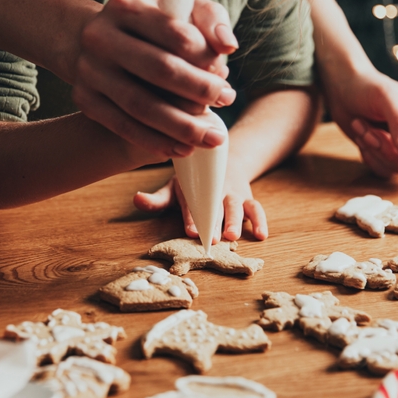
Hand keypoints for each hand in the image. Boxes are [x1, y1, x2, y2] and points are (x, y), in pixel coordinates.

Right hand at [72, 0, 238, 158]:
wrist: (92, 44)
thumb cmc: (150, 28)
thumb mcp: (178, 10)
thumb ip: (210, 19)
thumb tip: (227, 46)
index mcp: (127, 6)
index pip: (177, 33)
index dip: (207, 59)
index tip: (224, 77)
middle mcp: (100, 36)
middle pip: (159, 69)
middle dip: (199, 91)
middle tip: (226, 104)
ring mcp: (89, 70)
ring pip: (140, 104)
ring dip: (181, 126)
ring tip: (212, 138)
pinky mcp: (84, 99)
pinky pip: (123, 126)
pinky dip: (155, 141)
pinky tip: (181, 149)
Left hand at [133, 169, 268, 241]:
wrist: (223, 158)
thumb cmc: (192, 180)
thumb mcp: (174, 186)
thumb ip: (157, 199)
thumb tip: (137, 199)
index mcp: (194, 186)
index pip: (192, 201)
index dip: (192, 216)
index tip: (192, 231)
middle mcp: (214, 189)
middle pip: (215, 206)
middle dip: (214, 222)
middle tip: (213, 238)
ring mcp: (232, 193)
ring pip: (236, 206)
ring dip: (235, 221)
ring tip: (233, 236)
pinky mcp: (247, 198)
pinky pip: (256, 208)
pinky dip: (260, 221)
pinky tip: (261, 235)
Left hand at [323, 69, 397, 176]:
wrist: (344, 88)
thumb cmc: (367, 86)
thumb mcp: (386, 99)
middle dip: (390, 152)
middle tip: (370, 132)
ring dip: (375, 152)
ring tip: (362, 127)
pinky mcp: (392, 155)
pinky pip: (385, 170)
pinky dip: (369, 157)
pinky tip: (361, 135)